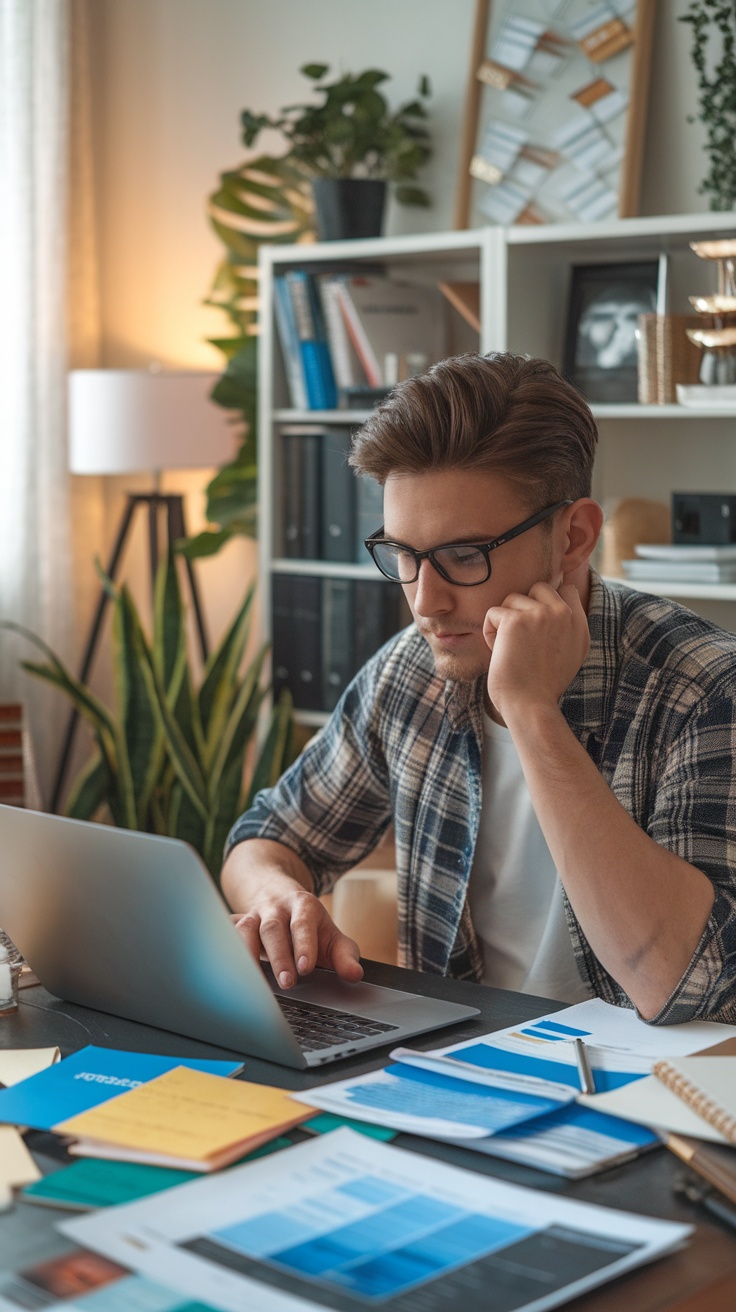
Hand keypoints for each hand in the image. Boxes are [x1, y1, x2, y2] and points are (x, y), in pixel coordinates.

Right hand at [229, 873, 362, 989]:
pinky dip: (221, 949)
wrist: (276, 894)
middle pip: (273, 928)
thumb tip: (355, 975)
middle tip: (287, 982)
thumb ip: (345, 955)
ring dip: (246, 954)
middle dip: (279, 956)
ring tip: (252, 982)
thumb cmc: (308, 924)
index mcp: (303, 905)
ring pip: (244, 930)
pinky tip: (220, 968)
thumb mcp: (331, 935)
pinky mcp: (234, 924)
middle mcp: (275, 907)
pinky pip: (223, 934)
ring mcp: (251, 914)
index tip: (305, 968)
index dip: (304, 944)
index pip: (303, 922)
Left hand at [483, 581, 589, 721]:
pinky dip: (489, 632)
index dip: (548, 601)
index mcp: (579, 625)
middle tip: (521, 639)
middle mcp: (564, 615)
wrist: (530, 706)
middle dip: (524, 608)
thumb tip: (563, 590)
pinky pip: (493, 612)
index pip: (567, 590)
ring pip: (512, 599)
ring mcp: (541, 614)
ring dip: (505, 621)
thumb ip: (569, 626)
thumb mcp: (571, 654)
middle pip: (539, 588)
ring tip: (510, 649)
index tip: (537, 624)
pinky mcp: (515, 620)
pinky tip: (498, 651)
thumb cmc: (542, 686)